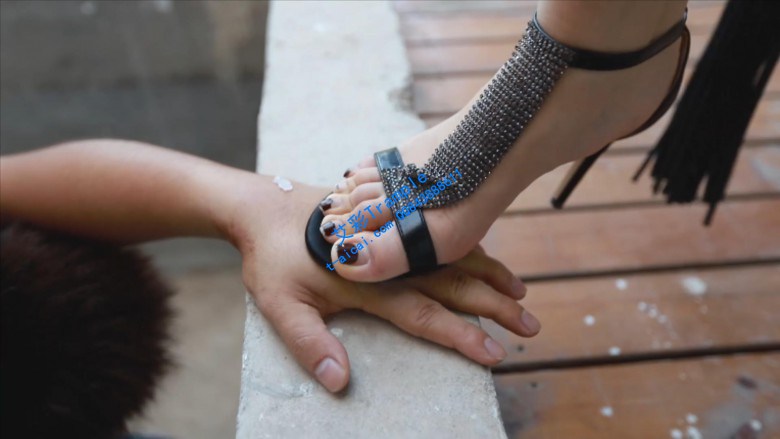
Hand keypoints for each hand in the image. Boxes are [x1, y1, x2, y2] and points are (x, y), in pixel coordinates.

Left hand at [224, 178, 540, 391]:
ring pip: (453, 259)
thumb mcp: (279, 307)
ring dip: (489, 276)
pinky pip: (438, 239)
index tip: (496, 352)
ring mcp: (394, 239)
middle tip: (529, 326)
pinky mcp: (391, 224)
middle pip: (452, 284)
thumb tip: (341, 381)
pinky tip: (487, 259)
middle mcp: (391, 259)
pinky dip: (469, 250)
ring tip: (521, 294)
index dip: (460, 335)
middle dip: (492, 307)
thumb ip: (309, 344)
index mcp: (370, 283)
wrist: (264, 206)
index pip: (424, 314)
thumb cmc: (271, 259)